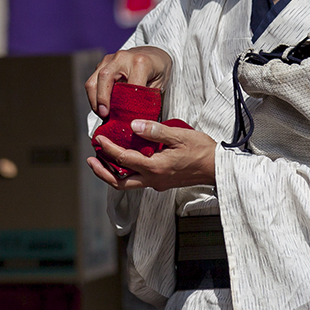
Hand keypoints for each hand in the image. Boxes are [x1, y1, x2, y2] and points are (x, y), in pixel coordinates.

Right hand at [87, 47, 172, 118]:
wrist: (155, 53)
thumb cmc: (158, 69)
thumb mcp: (159, 85)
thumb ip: (146, 99)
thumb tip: (134, 119)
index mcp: (140, 63)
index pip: (128, 87)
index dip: (124, 105)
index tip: (124, 118)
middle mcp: (123, 58)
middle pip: (104, 78)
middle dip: (101, 99)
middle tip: (104, 115)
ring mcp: (110, 59)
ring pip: (93, 80)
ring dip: (94, 99)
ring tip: (101, 113)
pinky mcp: (103, 63)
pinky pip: (93, 81)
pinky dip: (95, 95)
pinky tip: (102, 106)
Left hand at [88, 121, 217, 191]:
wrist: (218, 168)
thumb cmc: (203, 151)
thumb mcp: (179, 136)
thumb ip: (155, 131)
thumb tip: (133, 125)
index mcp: (155, 167)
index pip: (124, 159)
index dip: (108, 149)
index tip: (98, 139)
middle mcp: (153, 179)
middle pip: (119, 183)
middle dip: (102, 172)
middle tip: (91, 160)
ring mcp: (157, 183)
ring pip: (128, 184)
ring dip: (112, 174)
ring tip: (102, 162)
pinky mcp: (162, 182)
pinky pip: (138, 180)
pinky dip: (126, 172)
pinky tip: (125, 161)